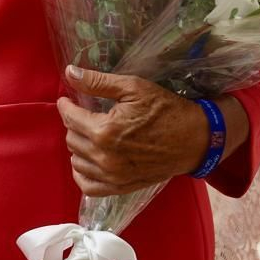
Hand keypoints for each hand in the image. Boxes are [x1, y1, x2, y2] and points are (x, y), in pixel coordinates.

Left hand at [58, 67, 216, 196]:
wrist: (194, 139)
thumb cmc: (165, 109)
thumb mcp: (133, 88)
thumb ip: (97, 82)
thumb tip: (69, 73)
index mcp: (105, 130)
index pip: (70, 118)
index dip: (66, 106)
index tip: (67, 99)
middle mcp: (104, 157)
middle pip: (71, 139)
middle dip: (74, 124)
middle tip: (84, 113)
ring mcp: (112, 176)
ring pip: (76, 161)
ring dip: (78, 146)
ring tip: (89, 133)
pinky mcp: (120, 187)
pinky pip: (88, 186)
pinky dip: (82, 173)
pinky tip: (87, 160)